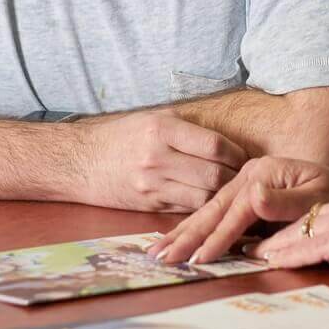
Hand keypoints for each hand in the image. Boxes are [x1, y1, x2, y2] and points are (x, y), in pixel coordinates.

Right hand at [70, 111, 245, 212]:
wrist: (80, 162)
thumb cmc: (122, 136)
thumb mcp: (153, 118)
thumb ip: (188, 127)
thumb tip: (229, 139)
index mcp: (162, 129)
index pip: (214, 145)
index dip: (237, 153)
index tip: (245, 156)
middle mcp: (158, 157)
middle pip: (214, 175)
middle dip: (236, 178)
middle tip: (247, 177)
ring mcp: (153, 184)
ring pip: (204, 197)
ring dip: (223, 196)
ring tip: (234, 191)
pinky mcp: (150, 204)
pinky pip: (187, 209)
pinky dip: (204, 208)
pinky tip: (213, 203)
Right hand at [149, 155, 328, 264]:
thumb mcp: (317, 196)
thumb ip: (285, 200)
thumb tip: (254, 197)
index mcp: (263, 173)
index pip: (235, 211)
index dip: (217, 236)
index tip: (199, 259)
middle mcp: (248, 175)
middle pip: (212, 209)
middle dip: (186, 236)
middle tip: (160, 257)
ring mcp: (243, 183)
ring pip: (208, 211)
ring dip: (183, 232)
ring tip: (157, 251)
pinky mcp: (242, 193)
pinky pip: (214, 212)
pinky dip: (194, 227)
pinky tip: (178, 239)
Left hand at [252, 189, 328, 276]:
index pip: (315, 213)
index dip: (292, 225)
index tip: (275, 233)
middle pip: (299, 220)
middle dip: (273, 232)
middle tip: (249, 241)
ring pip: (296, 232)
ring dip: (271, 246)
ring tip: (249, 254)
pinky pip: (307, 248)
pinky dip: (286, 256)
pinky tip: (271, 262)